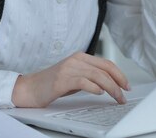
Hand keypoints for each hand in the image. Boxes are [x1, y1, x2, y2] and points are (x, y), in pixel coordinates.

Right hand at [11, 52, 129, 107]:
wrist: (29, 89)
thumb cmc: (52, 84)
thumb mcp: (74, 76)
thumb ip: (89, 75)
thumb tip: (109, 83)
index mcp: (81, 57)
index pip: (106, 63)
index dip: (119, 74)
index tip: (126, 85)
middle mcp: (76, 59)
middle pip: (105, 68)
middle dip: (119, 82)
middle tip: (124, 94)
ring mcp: (69, 68)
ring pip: (97, 75)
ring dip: (111, 88)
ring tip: (116, 97)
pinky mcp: (62, 79)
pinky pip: (83, 81)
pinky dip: (94, 87)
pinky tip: (99, 93)